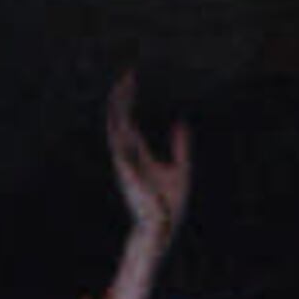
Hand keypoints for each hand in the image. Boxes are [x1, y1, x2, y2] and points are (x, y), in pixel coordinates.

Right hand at [105, 69, 193, 242]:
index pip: (127, 118)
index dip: (127, 97)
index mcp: (138, 152)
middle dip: (121, 96)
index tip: (131, 76)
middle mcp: (127, 154)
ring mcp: (126, 163)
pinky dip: (119, 130)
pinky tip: (123, 113)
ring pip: (116, 128)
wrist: (163, 225)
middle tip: (127, 73)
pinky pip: (120, 147)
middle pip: (118, 118)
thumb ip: (180, 146)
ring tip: (123, 86)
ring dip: (119, 108)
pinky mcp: (128, 172)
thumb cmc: (169, 202)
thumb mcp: (181, 168)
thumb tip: (180, 124)